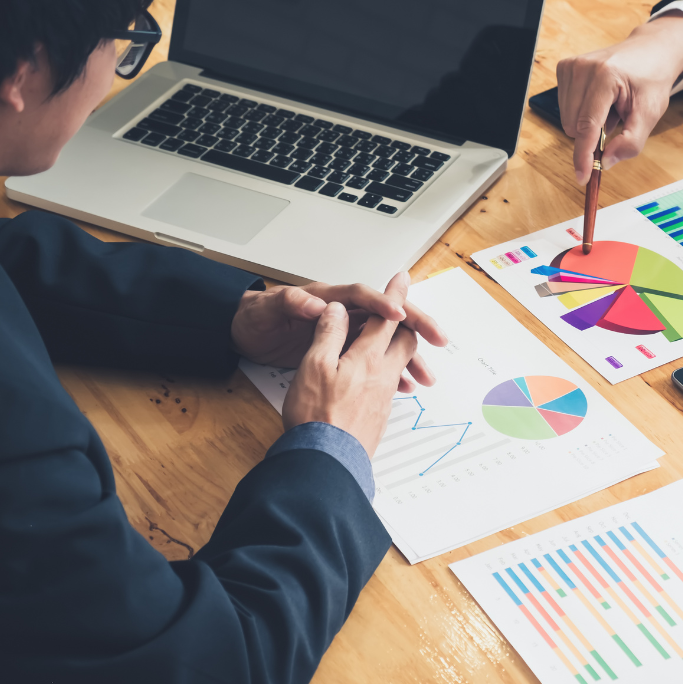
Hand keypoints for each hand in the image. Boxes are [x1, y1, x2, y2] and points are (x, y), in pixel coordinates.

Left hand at [231, 276, 447, 385]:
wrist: (244, 334)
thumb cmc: (257, 318)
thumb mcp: (269, 309)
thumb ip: (292, 304)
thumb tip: (315, 304)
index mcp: (327, 297)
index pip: (362, 296)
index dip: (382, 302)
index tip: (398, 313)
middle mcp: (342, 312)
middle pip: (388, 317)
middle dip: (415, 326)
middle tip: (437, 337)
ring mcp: (346, 333)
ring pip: (387, 342)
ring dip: (408, 356)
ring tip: (425, 374)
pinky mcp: (344, 352)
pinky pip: (378, 360)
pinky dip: (393, 372)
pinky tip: (405, 386)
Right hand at [281, 274, 420, 455]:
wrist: (327, 462)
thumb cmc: (317, 415)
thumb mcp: (314, 365)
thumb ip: (328, 333)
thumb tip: (337, 309)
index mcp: (368, 356)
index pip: (387, 317)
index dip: (395, 294)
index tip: (403, 277)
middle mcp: (383, 374)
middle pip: (405, 340)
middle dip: (407, 322)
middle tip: (405, 313)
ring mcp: (384, 396)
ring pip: (401, 363)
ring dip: (400, 349)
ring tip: (399, 343)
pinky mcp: (379, 415)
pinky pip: (392, 384)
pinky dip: (390, 371)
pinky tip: (380, 378)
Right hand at [556, 12, 682, 183]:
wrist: (650, 51)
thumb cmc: (651, 80)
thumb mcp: (650, 114)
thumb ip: (631, 142)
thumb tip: (606, 162)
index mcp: (605, 76)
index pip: (587, 125)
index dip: (583, 156)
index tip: (582, 177)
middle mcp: (583, 68)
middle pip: (573, 127)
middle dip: (593, 135)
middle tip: (616, 119)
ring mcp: (571, 66)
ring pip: (567, 120)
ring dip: (588, 123)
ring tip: (609, 107)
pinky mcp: (564, 68)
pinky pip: (564, 108)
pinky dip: (582, 112)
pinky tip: (599, 101)